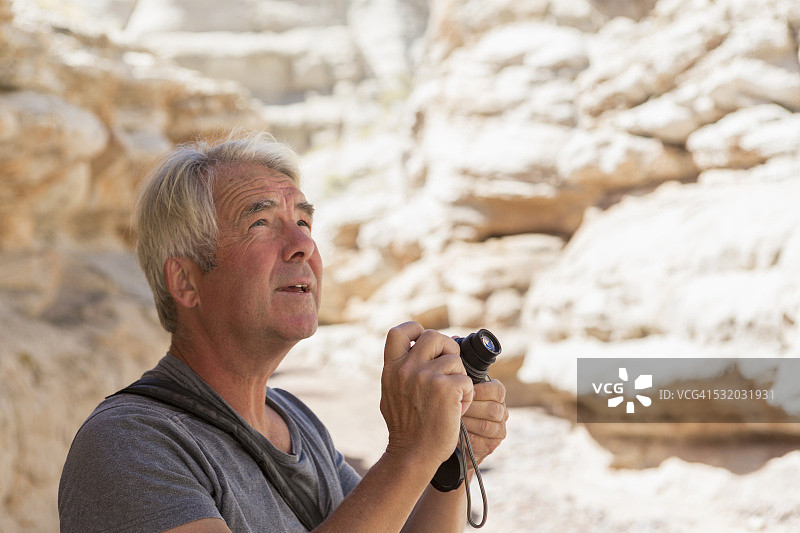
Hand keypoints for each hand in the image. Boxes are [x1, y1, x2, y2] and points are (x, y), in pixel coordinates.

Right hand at [380, 322, 474, 467]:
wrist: (413, 454)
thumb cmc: (406, 427)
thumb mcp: (391, 393)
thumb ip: (400, 370)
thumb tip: (416, 347)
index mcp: (391, 369)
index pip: (398, 332)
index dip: (415, 329)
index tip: (423, 340)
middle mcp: (406, 369)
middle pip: (433, 336)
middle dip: (447, 348)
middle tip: (450, 367)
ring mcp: (425, 377)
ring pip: (455, 360)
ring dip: (459, 378)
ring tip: (452, 399)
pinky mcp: (446, 388)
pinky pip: (467, 380)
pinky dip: (467, 395)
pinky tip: (457, 409)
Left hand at [461, 379, 507, 465]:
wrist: (458, 435)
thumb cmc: (459, 408)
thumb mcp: (464, 393)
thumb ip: (466, 384)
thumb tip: (458, 374)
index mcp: (498, 398)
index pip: (498, 390)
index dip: (483, 391)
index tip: (468, 392)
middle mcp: (502, 414)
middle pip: (493, 410)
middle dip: (471, 408)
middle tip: (456, 407)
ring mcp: (498, 432)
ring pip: (485, 426)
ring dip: (467, 422)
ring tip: (453, 419)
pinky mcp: (489, 447)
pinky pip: (478, 442)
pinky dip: (464, 436)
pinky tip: (454, 432)